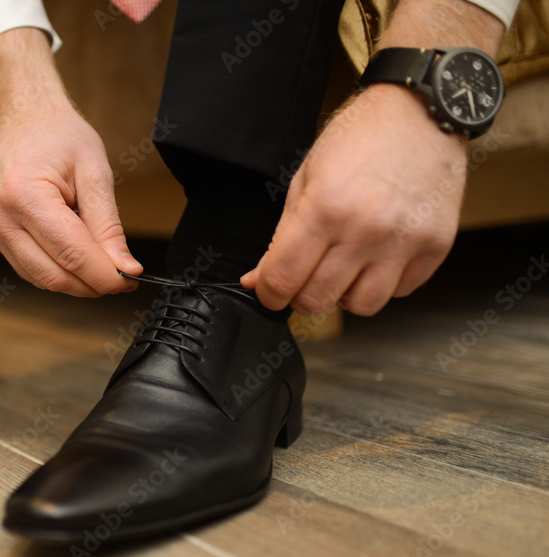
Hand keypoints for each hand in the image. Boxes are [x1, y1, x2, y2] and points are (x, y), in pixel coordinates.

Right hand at [0, 29, 141, 297]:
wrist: (20, 116)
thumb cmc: (56, 134)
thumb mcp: (95, 171)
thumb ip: (108, 225)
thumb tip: (124, 267)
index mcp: (23, 195)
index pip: (72, 254)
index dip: (105, 275)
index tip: (131, 279)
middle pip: (53, 275)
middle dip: (92, 284)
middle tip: (122, 277)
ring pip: (40, 278)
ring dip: (75, 281)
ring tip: (102, 264)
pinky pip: (28, 267)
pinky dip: (57, 269)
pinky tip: (76, 255)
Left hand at [241, 84, 467, 315]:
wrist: (422, 111)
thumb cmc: (359, 138)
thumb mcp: (306, 178)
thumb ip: (282, 235)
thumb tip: (258, 279)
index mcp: (325, 208)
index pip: (282, 279)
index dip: (268, 293)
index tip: (269, 290)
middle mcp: (366, 229)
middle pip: (318, 300)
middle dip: (301, 295)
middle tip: (304, 276)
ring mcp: (405, 240)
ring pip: (362, 306)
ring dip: (344, 294)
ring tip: (343, 266)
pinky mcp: (436, 246)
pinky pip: (401, 291)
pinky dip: (383, 282)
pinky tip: (377, 254)